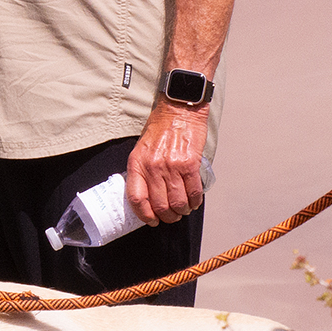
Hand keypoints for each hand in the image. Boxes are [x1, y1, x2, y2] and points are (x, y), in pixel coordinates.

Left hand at [128, 98, 210, 225]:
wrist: (179, 110)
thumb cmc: (160, 128)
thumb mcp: (142, 149)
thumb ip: (142, 171)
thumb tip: (148, 196)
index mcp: (137, 163)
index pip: (137, 198)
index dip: (144, 215)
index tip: (151, 220)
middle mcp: (153, 167)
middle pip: (160, 205)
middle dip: (168, 217)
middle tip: (172, 216)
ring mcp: (172, 166)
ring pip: (178, 202)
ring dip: (182, 211)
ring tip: (184, 209)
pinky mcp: (190, 164)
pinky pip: (193, 191)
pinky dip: (195, 201)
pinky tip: (194, 201)